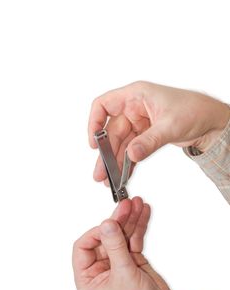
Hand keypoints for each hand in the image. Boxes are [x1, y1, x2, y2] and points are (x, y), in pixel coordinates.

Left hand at [72, 197, 173, 289]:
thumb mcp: (123, 274)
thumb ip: (115, 246)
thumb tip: (106, 225)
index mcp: (88, 277)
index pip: (84, 246)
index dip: (96, 232)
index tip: (109, 223)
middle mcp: (100, 267)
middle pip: (105, 236)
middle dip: (117, 220)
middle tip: (126, 206)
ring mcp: (116, 261)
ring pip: (120, 234)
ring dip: (129, 219)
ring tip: (136, 205)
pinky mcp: (130, 258)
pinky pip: (132, 238)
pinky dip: (138, 226)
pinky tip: (142, 213)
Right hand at [89, 81, 229, 183]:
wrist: (211, 121)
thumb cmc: (195, 110)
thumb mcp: (170, 125)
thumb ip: (149, 141)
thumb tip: (131, 155)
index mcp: (136, 96)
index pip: (104, 105)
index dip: (95, 123)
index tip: (94, 143)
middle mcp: (134, 108)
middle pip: (111, 131)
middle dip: (106, 154)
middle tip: (102, 173)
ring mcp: (139, 122)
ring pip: (120, 143)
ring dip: (114, 162)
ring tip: (110, 180)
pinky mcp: (145, 134)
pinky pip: (131, 149)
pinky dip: (126, 162)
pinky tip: (123, 174)